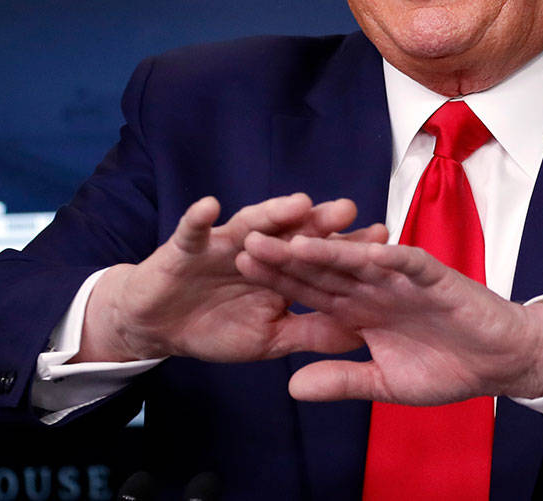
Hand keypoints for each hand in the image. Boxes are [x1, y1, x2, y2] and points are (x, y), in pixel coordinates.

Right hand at [73, 193, 387, 363]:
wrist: (158, 326)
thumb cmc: (216, 327)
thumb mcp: (270, 339)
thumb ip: (312, 332)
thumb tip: (363, 335)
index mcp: (281, 269)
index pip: (320, 254)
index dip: (348, 249)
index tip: (384, 241)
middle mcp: (258, 248)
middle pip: (293, 230)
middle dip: (319, 221)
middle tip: (348, 210)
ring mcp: (222, 243)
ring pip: (250, 223)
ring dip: (271, 213)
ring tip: (297, 203)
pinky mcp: (185, 246)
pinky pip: (192, 230)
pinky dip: (199, 218)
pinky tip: (211, 206)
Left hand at [236, 234, 542, 403]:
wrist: (500, 361)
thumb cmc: (448, 368)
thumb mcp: (384, 384)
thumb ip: (341, 380)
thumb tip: (292, 386)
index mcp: (361, 310)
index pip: (312, 291)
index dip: (279, 282)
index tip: (241, 271)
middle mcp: (376, 287)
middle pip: (325, 268)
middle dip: (288, 256)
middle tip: (246, 241)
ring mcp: (403, 280)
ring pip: (359, 259)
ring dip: (328, 250)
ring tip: (292, 241)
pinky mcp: (435, 277)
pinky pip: (408, 262)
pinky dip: (388, 255)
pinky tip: (364, 247)